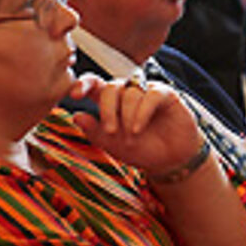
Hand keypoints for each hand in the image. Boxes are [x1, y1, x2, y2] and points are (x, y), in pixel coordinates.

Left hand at [69, 75, 205, 176]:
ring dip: (128, 117)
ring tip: (132, 136)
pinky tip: (139, 128)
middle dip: (107, 110)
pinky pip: (151, 95)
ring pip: (130, 93)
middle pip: (111, 87)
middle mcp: (128, 93)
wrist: (171, 160)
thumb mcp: (113, 145)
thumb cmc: (142, 150)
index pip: (95, 84)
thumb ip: (95, 131)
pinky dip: (142, 112)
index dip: (83, 84)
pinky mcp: (165, 94)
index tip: (74, 95)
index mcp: (111, 102)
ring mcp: (147, 92)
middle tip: (111, 132)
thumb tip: (76, 116)